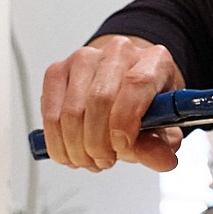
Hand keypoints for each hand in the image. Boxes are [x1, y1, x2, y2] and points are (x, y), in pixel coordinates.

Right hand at [38, 34, 184, 172]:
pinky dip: (57, 142)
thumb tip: (163, 160)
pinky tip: (70, 152)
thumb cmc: (144, 105)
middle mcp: (119, 52)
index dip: (125, 119)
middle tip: (105, 161)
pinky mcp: (57, 70)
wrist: (123, 86)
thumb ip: (160, 145)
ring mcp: (84, 58)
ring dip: (77, 147)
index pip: (137, 83)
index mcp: (154, 60)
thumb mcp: (162, 128)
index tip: (121, 146)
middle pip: (99, 99)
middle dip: (98, 142)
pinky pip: (50, 113)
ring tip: (89, 159)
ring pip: (71, 111)